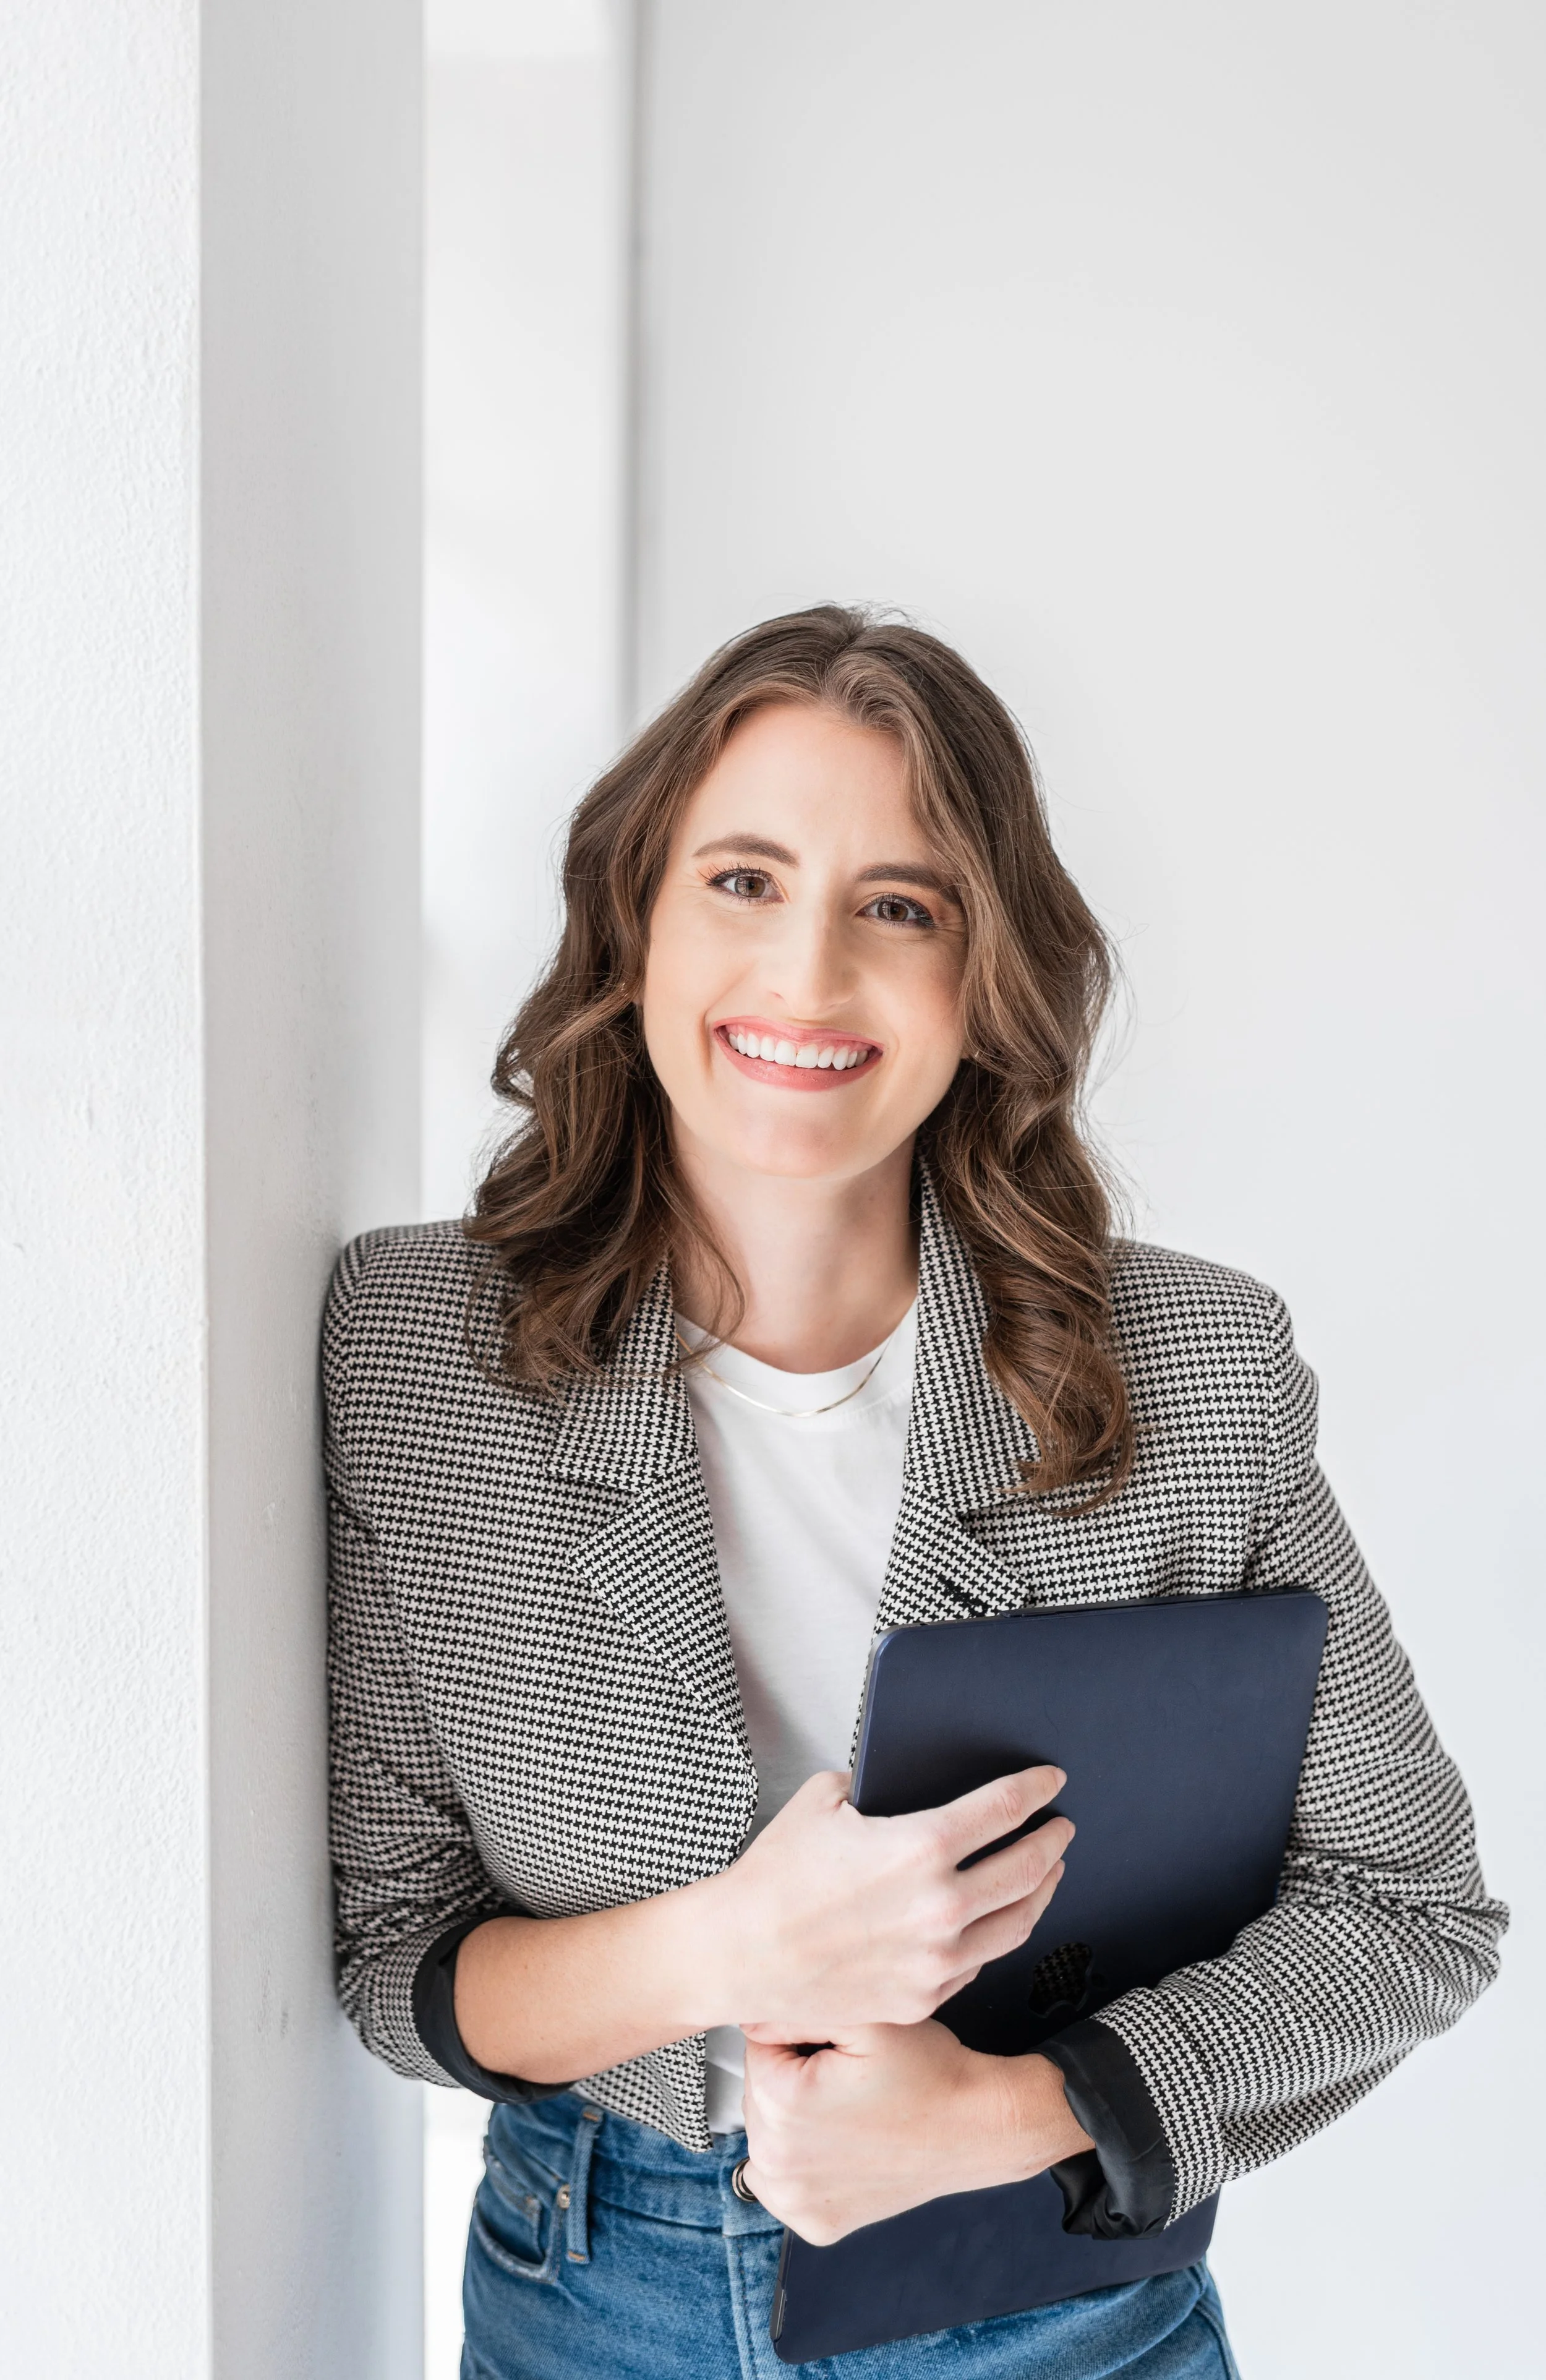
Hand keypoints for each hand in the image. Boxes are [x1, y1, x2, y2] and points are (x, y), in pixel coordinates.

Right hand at [706, 1764, 1072, 2042]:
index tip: (1050, 1781)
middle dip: (1052, 1840)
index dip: (1035, 1790)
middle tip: (1060, 1826)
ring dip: (1041, 1891)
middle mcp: (940, 1906)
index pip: (1003, 1809)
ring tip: (1047, 1872)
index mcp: (920, 1846)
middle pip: (1026, 1867)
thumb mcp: (825, 1801)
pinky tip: (998, 1919)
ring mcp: (936, 1960)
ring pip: (1017, 1923)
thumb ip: (875, 1786)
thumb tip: (900, 1782)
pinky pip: (978, 1962)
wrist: (739, 1954)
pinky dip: (997, 1934)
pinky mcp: (923, 1998)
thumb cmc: (775, 1878)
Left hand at [740, 2022, 1093, 2243]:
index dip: (802, 2036)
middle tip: (851, 2078)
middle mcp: (776, 2164)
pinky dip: (807, 2161)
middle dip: (795, 2076)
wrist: (976, 2125)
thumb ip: (797, 2004)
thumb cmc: (929, 2070)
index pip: (759, 2045)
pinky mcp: (815, 2224)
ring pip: (768, 2134)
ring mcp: (795, 2203)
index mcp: (780, 2103)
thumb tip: (749, 2013)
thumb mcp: (865, 2014)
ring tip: (850, 2109)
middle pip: (760, 2091)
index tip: (840, 2050)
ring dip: (795, 2118)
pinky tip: (845, 2144)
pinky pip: (787, 2180)